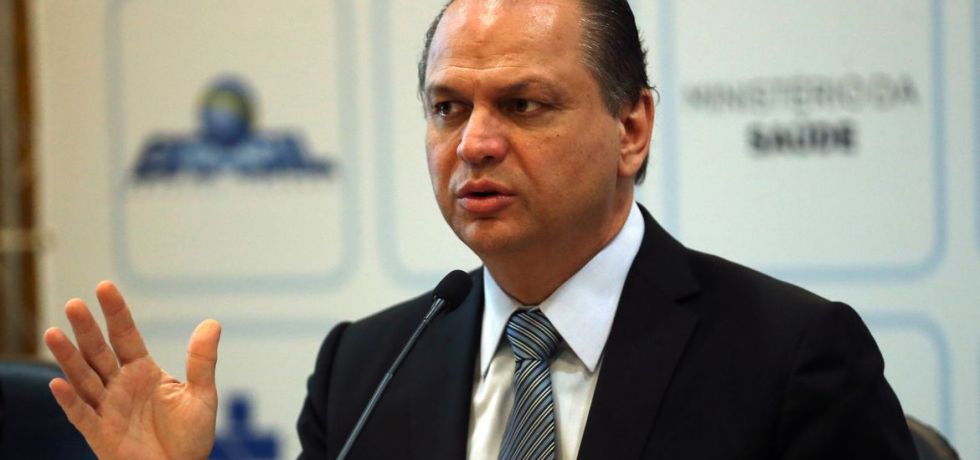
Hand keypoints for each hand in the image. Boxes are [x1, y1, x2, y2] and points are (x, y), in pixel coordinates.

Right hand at [44, 281, 221, 459]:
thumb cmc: (191, 436)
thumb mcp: (202, 394)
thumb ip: (201, 360)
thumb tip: (212, 323)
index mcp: (143, 371)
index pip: (126, 335)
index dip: (115, 313)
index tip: (104, 287)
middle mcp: (120, 385)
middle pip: (99, 352)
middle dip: (86, 330)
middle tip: (73, 305)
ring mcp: (107, 408)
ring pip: (84, 378)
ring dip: (68, 358)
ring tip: (53, 333)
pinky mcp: (100, 433)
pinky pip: (81, 415)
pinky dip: (70, 400)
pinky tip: (58, 383)